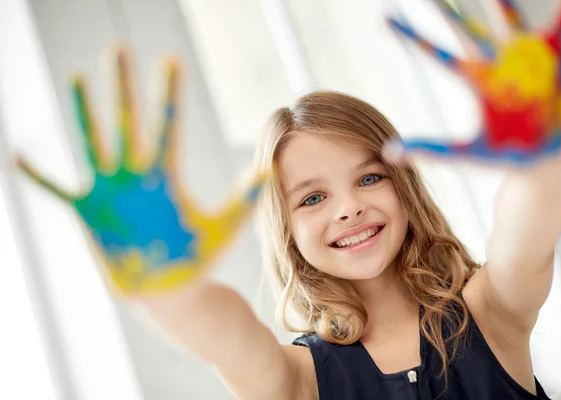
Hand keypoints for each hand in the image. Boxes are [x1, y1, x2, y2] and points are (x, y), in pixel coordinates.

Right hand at [15, 46, 268, 294]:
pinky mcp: (88, 213)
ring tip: (79, 79)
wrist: (171, 290)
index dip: (168, 95)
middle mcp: (135, 176)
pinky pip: (56, 191)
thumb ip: (244, 200)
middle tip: (118, 48)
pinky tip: (17, 157)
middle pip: (127, 123)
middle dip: (122, 88)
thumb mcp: (224, 227)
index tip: (170, 61)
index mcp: (165, 176)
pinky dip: (38, 177)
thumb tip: (268, 170)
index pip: (167, 126)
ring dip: (85, 113)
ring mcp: (110, 192)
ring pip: (93, 143)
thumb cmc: (198, 258)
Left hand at [384, 0, 560, 164]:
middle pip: (467, 29)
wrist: (553, 158)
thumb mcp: (468, 155)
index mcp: (474, 80)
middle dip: (448, 11)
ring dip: (497, 3)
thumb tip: (388, 152)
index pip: (434, 53)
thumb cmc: (510, 156)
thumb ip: (431, 151)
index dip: (411, 36)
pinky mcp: (555, 56)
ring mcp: (525, 58)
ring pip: (507, 21)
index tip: (385, 20)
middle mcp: (496, 63)